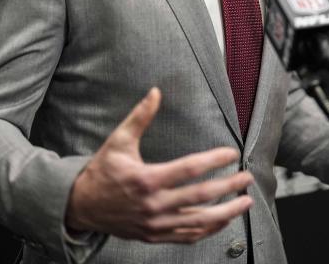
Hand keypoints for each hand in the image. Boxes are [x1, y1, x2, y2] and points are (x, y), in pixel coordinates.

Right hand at [65, 88, 252, 242]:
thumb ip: (139, 117)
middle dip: (229, 186)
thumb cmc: (102, 171)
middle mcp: (154, 205)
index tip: (231, 153)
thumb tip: (155, 92)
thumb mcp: (118, 141)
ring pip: (199, 221)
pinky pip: (189, 236)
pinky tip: (224, 220)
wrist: (81, 207)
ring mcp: (156, 224)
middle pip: (201, 196)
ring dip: (227, 212)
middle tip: (247, 177)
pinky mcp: (155, 236)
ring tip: (246, 201)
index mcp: (146, 179)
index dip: (214, 160)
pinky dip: (210, 229)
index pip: (189, 169)